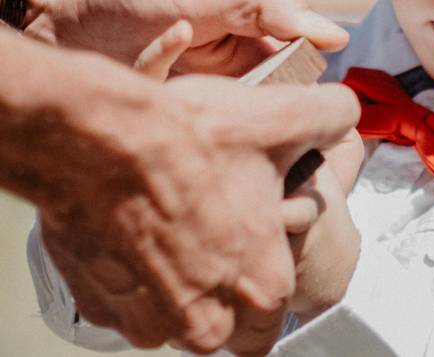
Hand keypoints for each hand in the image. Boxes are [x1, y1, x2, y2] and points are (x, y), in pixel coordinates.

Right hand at [38, 70, 359, 354]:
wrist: (90, 137)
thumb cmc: (182, 135)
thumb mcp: (278, 116)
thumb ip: (330, 118)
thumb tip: (343, 115)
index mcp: (261, 284)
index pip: (279, 304)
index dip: (268, 253)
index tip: (253, 220)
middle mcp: (205, 319)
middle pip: (227, 317)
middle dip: (221, 277)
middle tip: (210, 221)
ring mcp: (145, 318)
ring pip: (172, 312)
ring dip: (174, 277)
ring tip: (168, 215)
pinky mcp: (97, 304)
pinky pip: (123, 298)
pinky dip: (128, 268)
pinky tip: (130, 219)